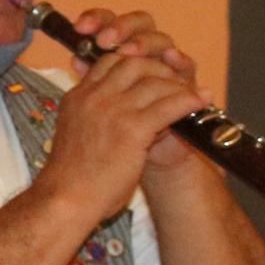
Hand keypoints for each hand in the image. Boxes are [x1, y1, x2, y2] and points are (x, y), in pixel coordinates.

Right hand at [35, 8, 206, 226]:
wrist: (65, 202)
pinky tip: (200, 102)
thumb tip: (112, 118)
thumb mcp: (74, 135)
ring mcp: (113, 111)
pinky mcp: (133, 129)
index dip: (134, 62)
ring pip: (154, 81)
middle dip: (158, 69)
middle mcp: (94, 98)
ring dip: (177, 85)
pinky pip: (170, 104)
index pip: (108, 62)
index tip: (150, 75)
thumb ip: (90, 118)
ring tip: (192, 95)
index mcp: (77, 98)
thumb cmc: (70, 179)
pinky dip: (189, 100)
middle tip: (173, 83)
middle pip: (133, 64)